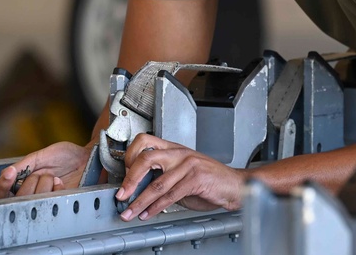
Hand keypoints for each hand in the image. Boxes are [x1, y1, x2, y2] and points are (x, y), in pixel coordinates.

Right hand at [0, 141, 91, 198]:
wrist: (86, 157)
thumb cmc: (63, 155)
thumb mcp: (40, 156)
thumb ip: (22, 166)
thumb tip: (2, 176)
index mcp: (21, 183)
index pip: (1, 193)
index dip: (1, 187)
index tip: (9, 174)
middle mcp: (30, 195)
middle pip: (17, 199)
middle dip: (29, 182)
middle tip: (42, 173)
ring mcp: (44, 201)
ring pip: (33, 201)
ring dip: (44, 184)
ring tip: (53, 176)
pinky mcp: (58, 204)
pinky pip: (50, 202)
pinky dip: (56, 188)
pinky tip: (61, 182)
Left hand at [115, 134, 244, 220]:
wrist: (235, 185)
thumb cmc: (209, 180)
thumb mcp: (182, 174)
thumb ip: (163, 177)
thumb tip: (138, 189)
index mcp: (174, 148)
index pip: (144, 141)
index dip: (129, 157)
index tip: (123, 176)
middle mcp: (180, 152)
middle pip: (146, 158)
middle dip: (129, 179)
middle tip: (121, 195)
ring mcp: (189, 164)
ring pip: (157, 183)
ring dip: (139, 201)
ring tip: (130, 212)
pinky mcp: (196, 178)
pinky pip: (171, 195)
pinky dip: (156, 207)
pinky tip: (149, 213)